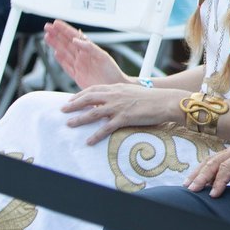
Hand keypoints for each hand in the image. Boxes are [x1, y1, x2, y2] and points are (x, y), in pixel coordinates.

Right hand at [44, 19, 128, 87]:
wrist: (114, 86)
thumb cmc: (112, 72)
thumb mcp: (102, 57)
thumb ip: (89, 47)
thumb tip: (76, 40)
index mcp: (89, 50)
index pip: (74, 36)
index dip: (64, 30)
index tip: (56, 23)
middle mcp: (83, 56)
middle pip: (66, 42)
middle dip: (57, 34)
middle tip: (47, 26)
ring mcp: (79, 65)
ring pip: (64, 52)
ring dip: (55, 44)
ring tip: (47, 36)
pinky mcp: (77, 76)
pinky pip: (66, 66)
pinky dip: (60, 59)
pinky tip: (55, 53)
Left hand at [60, 82, 183, 143]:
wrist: (166, 101)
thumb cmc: (153, 98)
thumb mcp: (133, 92)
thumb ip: (121, 95)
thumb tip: (112, 101)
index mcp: (117, 88)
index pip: (93, 89)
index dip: (80, 95)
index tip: (71, 100)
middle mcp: (115, 95)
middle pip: (88, 98)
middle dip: (73, 104)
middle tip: (62, 110)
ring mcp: (119, 107)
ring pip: (93, 113)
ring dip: (79, 119)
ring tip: (68, 124)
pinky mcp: (125, 118)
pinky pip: (106, 128)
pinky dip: (96, 135)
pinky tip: (89, 141)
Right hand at [185, 126, 229, 199]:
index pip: (228, 167)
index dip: (219, 181)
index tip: (213, 195)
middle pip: (215, 161)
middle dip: (202, 176)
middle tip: (191, 190)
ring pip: (213, 158)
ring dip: (200, 171)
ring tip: (188, 184)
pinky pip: (217, 157)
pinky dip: (205, 166)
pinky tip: (198, 176)